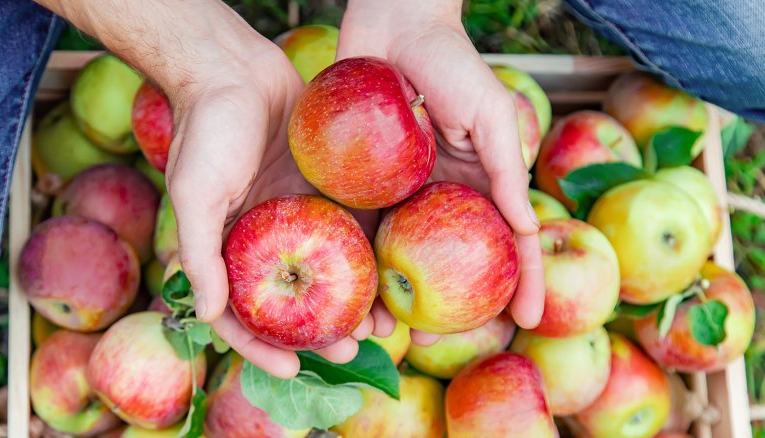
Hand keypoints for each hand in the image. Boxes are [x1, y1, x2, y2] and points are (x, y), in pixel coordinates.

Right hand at [35, 0, 372, 377]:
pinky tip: (391, 272)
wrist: (236, 68)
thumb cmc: (207, 128)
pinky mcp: (327, 190)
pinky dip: (367, 254)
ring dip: (350, 301)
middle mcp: (263, 240)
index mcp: (227, 248)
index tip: (288, 369)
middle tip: (349, 350)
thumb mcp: (194, 192)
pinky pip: (349, 229)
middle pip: (291, 300)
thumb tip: (210, 314)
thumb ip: (200, 253)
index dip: (259, 346)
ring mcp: (297, 216)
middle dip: (318, 331)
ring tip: (380, 324)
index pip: (240, 313)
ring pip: (327, 272)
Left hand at [338, 0, 544, 331]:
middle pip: (446, 262)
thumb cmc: (450, 61)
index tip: (525, 321)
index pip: (507, 241)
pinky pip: (357, 223)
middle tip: (429, 341)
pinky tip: (344, 285)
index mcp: (477, 182)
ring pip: (398, 255)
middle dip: (443, 307)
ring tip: (378, 328)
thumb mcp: (489, 112)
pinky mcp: (360, 180)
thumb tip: (528, 229)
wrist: (391, 22)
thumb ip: (505, 169)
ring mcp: (398, 191)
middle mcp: (438, 195)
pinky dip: (354, 256)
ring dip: (389, 294)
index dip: (522, 281)